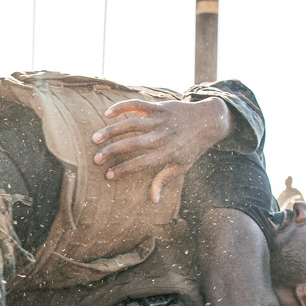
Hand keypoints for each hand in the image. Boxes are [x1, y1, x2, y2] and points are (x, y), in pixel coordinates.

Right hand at [91, 97, 230, 202]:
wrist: (210, 120)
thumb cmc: (192, 147)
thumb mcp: (181, 166)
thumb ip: (164, 180)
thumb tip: (153, 200)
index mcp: (167, 154)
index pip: (141, 164)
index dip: (124, 170)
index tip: (108, 175)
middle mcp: (162, 137)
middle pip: (133, 144)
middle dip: (112, 151)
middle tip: (96, 158)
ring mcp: (160, 120)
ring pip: (131, 124)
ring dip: (111, 131)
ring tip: (95, 138)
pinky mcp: (159, 107)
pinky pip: (138, 105)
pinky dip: (122, 106)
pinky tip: (107, 113)